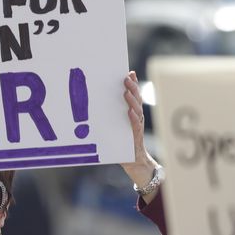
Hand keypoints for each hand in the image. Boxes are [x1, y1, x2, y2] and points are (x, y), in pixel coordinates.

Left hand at [120, 71, 157, 187]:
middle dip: (132, 87)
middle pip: (136, 99)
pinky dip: (133, 118)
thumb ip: (112, 114)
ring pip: (137, 110)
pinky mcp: (136, 136)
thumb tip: (97, 103)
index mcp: (132, 113)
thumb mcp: (115, 126)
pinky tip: (129, 111)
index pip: (134, 95)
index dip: (133, 84)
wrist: (133, 161)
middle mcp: (136, 117)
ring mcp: (137, 126)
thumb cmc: (122, 142)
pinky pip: (135, 125)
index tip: (129, 72)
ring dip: (132, 100)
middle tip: (126, 78)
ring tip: (126, 92)